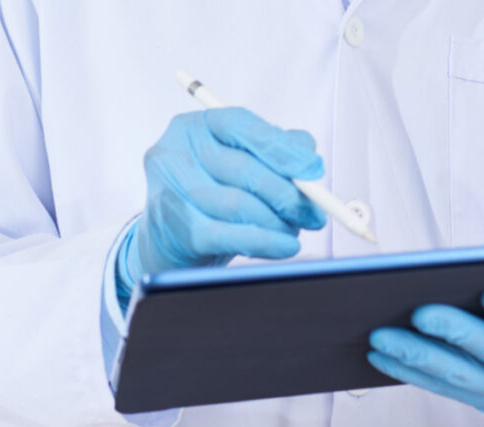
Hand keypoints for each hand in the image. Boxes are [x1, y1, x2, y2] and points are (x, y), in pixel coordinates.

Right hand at [126, 108, 325, 280]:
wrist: (169, 239)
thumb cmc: (210, 193)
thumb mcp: (239, 161)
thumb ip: (274, 149)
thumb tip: (308, 157)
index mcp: (191, 127)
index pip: (240, 125)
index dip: (281, 147)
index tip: (313, 169)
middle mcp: (174, 154)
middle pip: (243, 168)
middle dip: (287, 193)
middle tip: (314, 211)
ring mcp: (170, 193)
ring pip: (238, 204)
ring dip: (277, 221)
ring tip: (295, 230)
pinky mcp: (177, 230)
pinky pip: (229, 236)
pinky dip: (265, 241)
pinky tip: (285, 245)